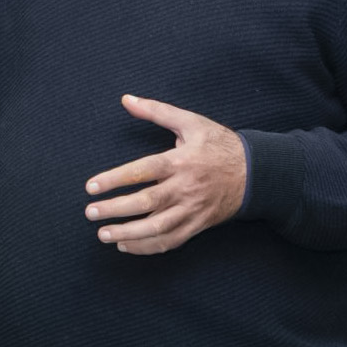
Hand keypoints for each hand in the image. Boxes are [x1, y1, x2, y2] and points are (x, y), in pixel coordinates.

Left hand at [83, 94, 246, 254]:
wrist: (256, 173)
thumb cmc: (219, 145)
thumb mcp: (191, 122)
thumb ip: (156, 111)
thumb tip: (126, 99)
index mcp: (181, 161)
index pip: (143, 171)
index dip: (115, 179)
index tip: (91, 187)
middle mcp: (186, 187)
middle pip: (147, 202)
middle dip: (115, 209)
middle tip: (90, 213)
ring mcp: (193, 210)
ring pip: (157, 228)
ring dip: (128, 234)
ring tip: (103, 234)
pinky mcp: (198, 226)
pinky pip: (170, 241)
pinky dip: (147, 247)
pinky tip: (126, 245)